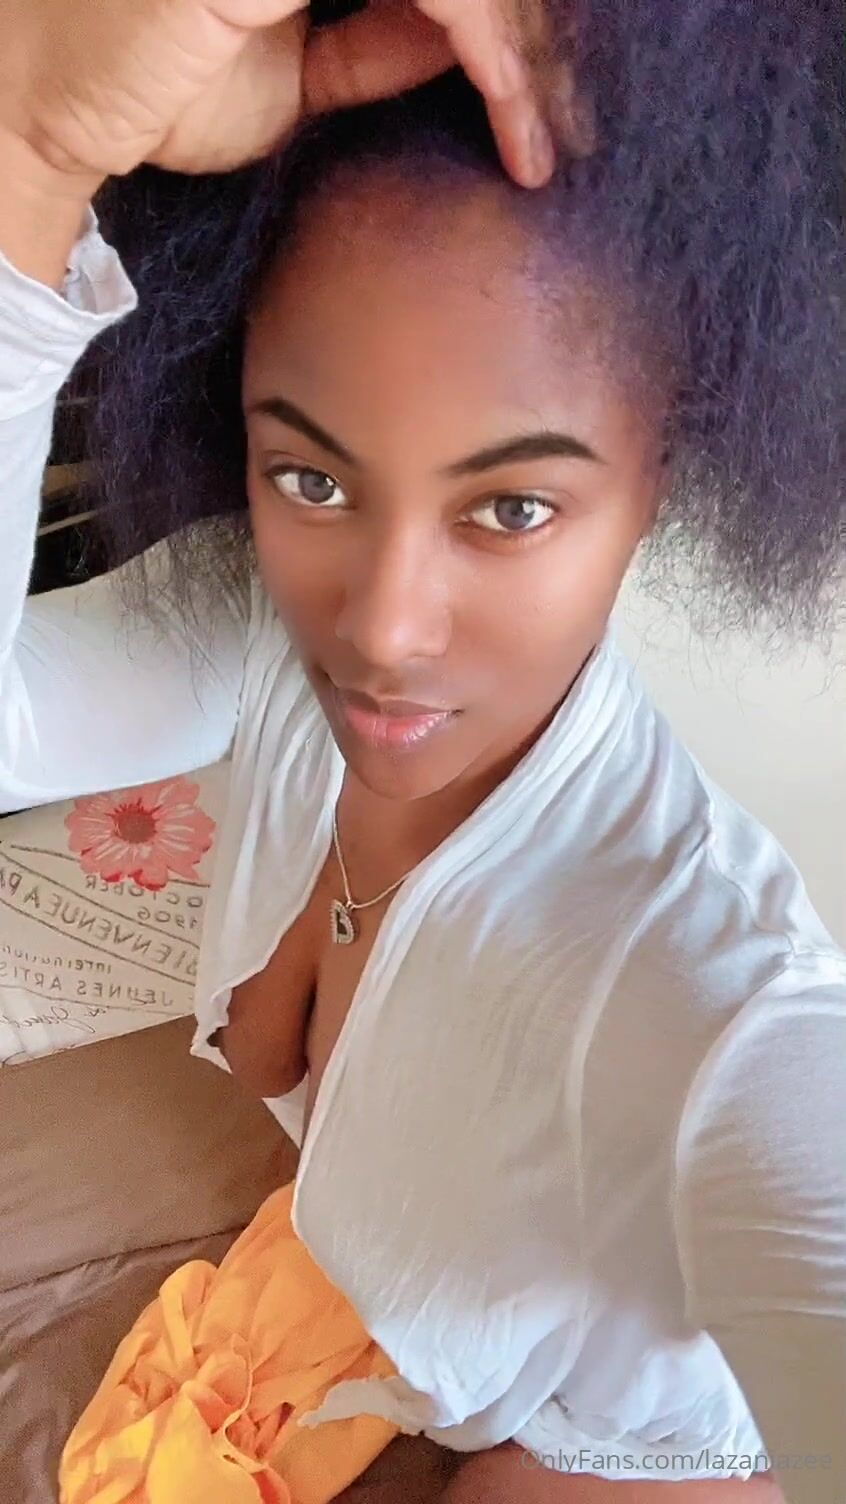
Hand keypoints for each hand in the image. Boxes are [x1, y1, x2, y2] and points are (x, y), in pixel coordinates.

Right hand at [0, 0, 582, 195]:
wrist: (66, 104)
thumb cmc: (161, 83)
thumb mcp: (300, 73)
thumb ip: (383, 42)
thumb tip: (469, 37)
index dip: (514, 22)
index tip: (551, 101)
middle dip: (542, 36)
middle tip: (571, 124)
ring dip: (531, 54)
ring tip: (551, 139)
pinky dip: (496, 56)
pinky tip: (517, 122)